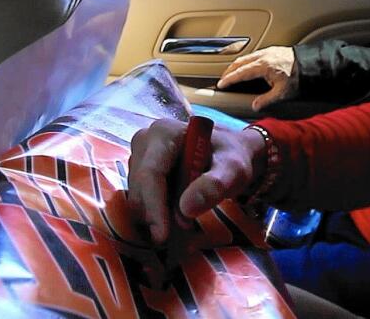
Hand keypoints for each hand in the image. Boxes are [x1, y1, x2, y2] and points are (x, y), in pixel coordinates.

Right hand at [125, 119, 263, 245]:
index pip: (150, 173)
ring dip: (157, 215)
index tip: (163, 235)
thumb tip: (186, 209)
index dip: (154, 206)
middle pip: (139, 188)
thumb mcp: (232, 170)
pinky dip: (155, 214)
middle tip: (185, 229)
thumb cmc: (230, 157)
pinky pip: (140, 200)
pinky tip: (175, 216)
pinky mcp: (138, 172)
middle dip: (157, 214)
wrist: (228, 154)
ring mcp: (139, 157)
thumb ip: (214, 185)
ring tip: (186, 219)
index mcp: (164, 133)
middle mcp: (145, 141)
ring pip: (137, 197)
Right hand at [216, 47, 298, 110]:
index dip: (229, 79)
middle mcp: (263, 56)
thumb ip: (266, 100)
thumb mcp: (282, 93)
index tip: (221, 84)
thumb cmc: (299, 76)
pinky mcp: (274, 50)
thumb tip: (255, 106)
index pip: (240, 73)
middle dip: (230, 70)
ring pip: (247, 57)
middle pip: (240, 62)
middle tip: (224, 79)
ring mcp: (268, 51)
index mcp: (262, 66)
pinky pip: (255, 54)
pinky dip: (247, 61)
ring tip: (234, 73)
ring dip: (238, 65)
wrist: (312, 63)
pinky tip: (250, 66)